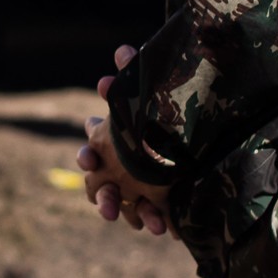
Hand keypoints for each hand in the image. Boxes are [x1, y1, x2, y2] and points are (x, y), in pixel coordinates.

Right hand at [76, 46, 172, 236]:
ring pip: (116, 203)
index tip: (91, 160)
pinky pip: (144, 215)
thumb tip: (122, 49)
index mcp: (109, 139)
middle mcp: (113, 165)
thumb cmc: (157, 114)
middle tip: (107, 203)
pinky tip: (161, 228)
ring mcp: (129, 186)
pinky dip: (150, 220)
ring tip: (135, 221)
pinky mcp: (150, 200)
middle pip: (97, 183)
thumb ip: (132, 71)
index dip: (88, 155)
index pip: (91, 146)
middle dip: (101, 194)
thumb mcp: (146, 92)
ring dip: (122, 211)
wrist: (189, 139)